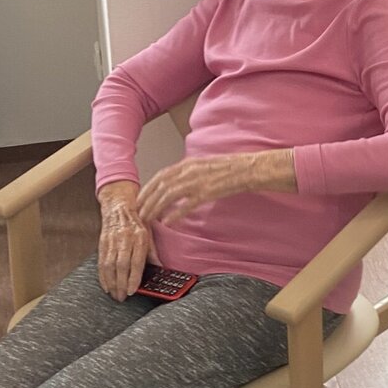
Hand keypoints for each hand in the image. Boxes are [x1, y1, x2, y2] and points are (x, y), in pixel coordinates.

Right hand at [97, 182, 151, 300]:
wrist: (119, 207)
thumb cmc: (137, 221)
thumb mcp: (150, 234)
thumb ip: (153, 252)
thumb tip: (161, 268)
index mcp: (139, 237)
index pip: (135, 261)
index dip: (133, 277)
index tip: (132, 290)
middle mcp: (124, 239)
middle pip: (120, 265)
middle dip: (120, 284)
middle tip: (122, 297)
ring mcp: (112, 240)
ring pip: (109, 265)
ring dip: (111, 282)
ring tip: (114, 294)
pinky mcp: (102, 242)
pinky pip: (101, 262)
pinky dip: (102, 276)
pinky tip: (106, 286)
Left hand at [136, 149, 295, 226]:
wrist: (249, 168)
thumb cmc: (229, 169)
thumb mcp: (205, 166)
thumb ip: (189, 173)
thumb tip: (176, 183)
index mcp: (188, 164)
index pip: (160, 176)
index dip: (147, 189)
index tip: (139, 200)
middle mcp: (189, 170)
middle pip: (160, 186)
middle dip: (147, 201)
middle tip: (138, 214)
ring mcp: (198, 181)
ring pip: (169, 195)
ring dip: (156, 208)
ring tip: (148, 220)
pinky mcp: (207, 192)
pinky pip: (186, 204)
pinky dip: (175, 213)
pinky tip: (168, 223)